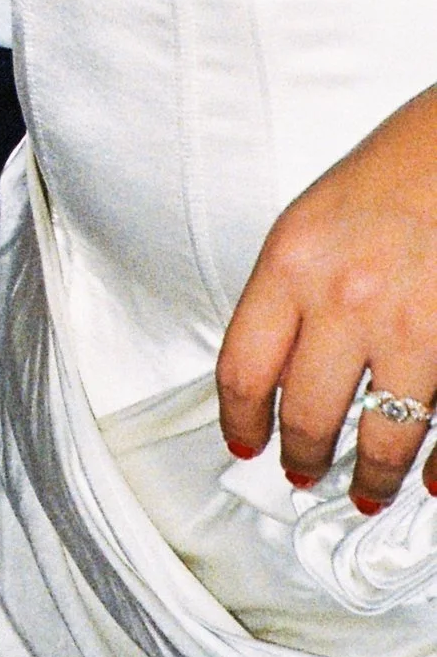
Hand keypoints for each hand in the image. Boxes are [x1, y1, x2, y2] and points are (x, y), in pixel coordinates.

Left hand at [217, 82, 436, 508]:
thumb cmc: (401, 167)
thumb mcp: (314, 219)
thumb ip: (291, 289)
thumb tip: (278, 364)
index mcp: (293, 264)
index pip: (242, 369)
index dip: (238, 420)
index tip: (243, 442)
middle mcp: (347, 301)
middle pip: (308, 415)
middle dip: (303, 458)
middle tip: (303, 473)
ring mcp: (413, 327)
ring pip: (383, 435)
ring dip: (373, 476)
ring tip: (368, 489)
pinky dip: (436, 465)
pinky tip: (429, 477)